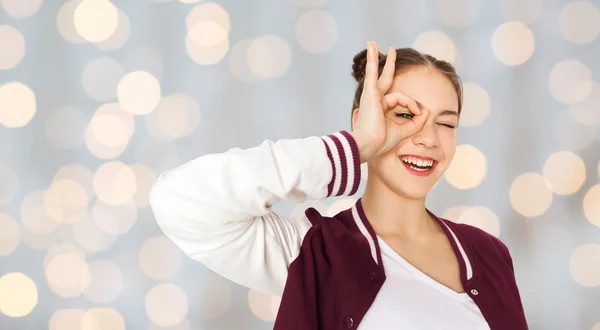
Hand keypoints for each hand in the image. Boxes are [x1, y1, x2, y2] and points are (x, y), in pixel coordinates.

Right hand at [351, 41, 428, 161]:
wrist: (369, 143)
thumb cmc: (381, 141)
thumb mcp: (404, 131)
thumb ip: (416, 122)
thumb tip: (426, 111)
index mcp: (381, 108)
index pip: (400, 99)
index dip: (413, 106)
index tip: (420, 114)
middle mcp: (375, 100)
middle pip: (385, 78)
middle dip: (389, 65)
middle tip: (392, 51)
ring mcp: (372, 95)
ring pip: (382, 74)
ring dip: (383, 59)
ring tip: (380, 44)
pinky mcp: (371, 93)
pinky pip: (373, 72)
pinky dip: (372, 59)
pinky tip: (371, 45)